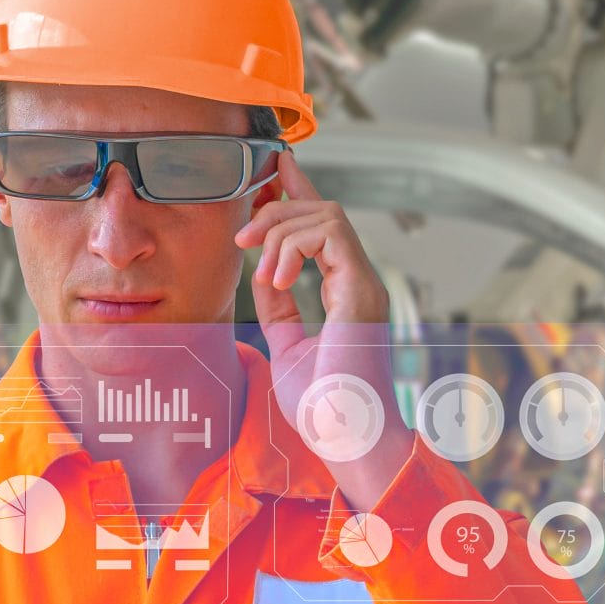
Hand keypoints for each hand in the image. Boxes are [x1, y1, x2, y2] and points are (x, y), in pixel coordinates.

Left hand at [236, 155, 413, 505]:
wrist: (345, 436)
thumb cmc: (324, 407)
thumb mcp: (288, 348)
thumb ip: (278, 310)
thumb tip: (261, 274)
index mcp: (346, 293)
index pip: (324, 227)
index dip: (300, 191)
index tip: (275, 168)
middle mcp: (359, 282)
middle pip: (322, 210)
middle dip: (277, 209)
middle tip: (241, 237)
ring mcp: (363, 284)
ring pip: (327, 215)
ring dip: (281, 231)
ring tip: (261, 272)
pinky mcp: (360, 290)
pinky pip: (329, 235)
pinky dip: (293, 247)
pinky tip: (276, 279)